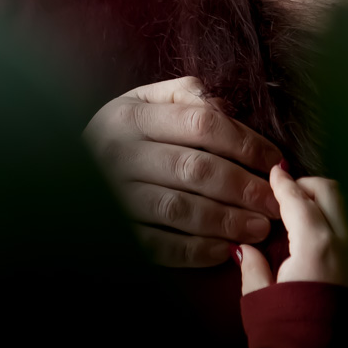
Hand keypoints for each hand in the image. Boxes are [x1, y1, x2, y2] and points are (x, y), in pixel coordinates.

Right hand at [84, 76, 281, 268]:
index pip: (202, 124)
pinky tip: (223, 251)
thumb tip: (229, 112)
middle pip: (195, 170)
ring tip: (259, 228)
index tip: (276, 162)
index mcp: (132, 115)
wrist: (71, 165)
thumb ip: (190, 96)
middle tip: (276, 203)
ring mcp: (113, 195)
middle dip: (244, 188)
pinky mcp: (115, 231)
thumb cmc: (128, 131)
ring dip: (226, 222)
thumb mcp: (150, 100)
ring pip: (179, 209)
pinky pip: (158, 245)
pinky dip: (194, 251)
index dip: (246, 144)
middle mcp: (119, 153)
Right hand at [238, 165, 347, 294]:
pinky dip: (328, 222)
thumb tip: (244, 249)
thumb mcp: (260, 300)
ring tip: (295, 216)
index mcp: (314, 247)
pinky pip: (345, 231)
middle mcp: (341, 246)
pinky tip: (309, 239)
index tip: (275, 172)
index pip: (298, 199)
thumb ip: (252, 267)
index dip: (283, 182)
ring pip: (342, 209)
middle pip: (330, 191)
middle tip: (285, 194)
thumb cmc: (291, 337)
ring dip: (320, 203)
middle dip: (307, 184)